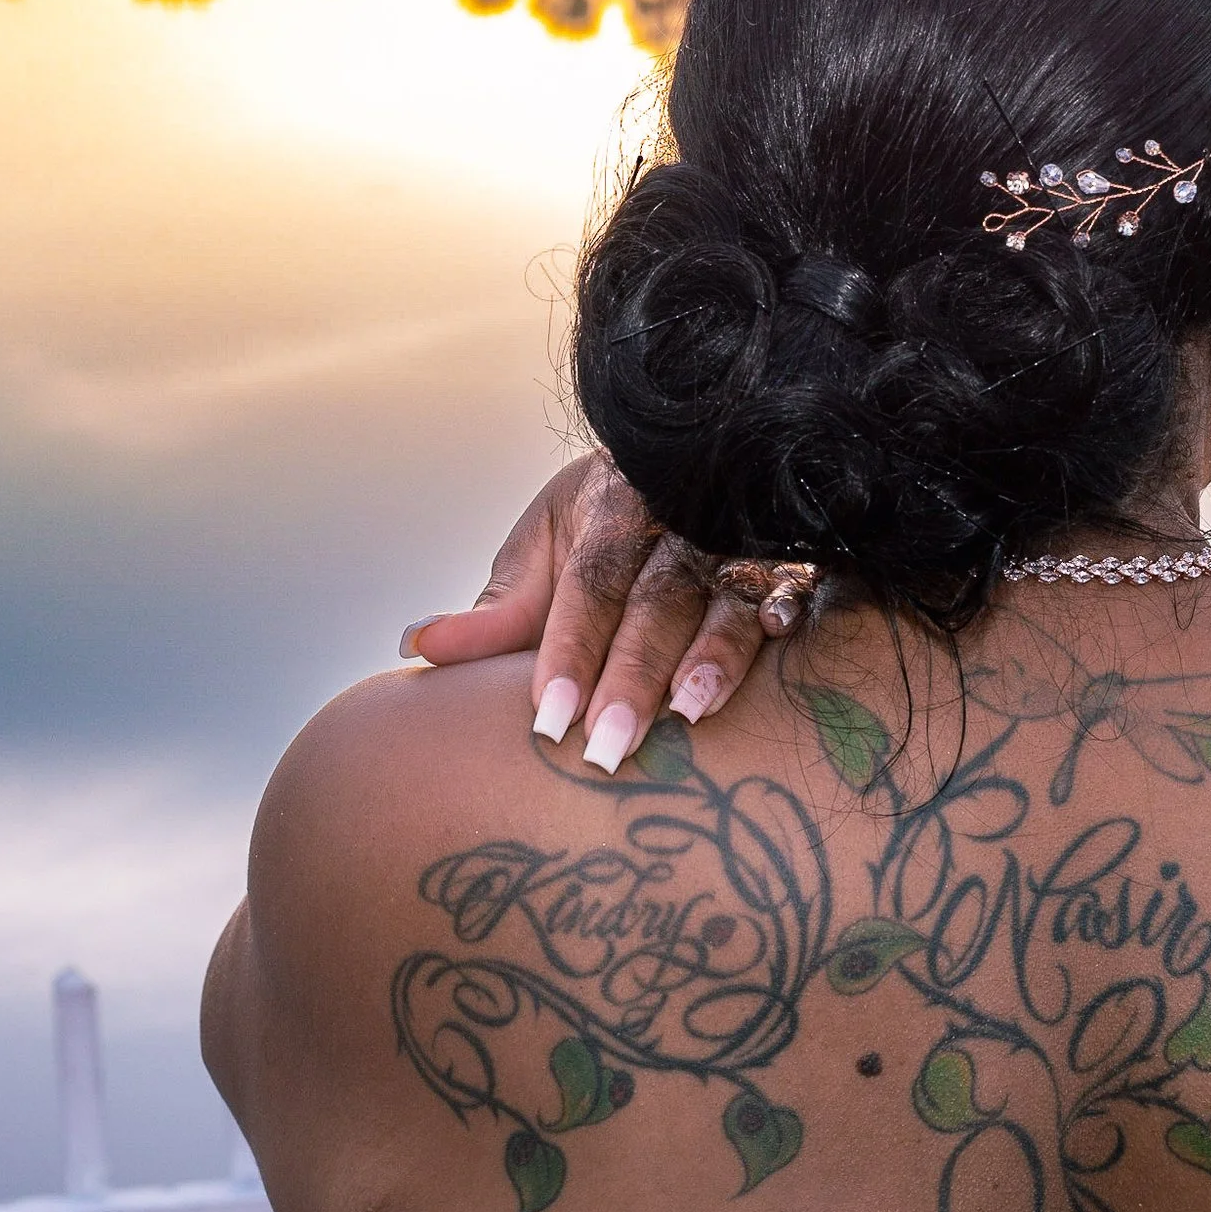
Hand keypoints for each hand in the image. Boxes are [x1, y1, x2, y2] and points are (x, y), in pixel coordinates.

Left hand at [399, 453, 812, 773]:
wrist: (688, 463)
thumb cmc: (604, 529)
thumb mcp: (544, 553)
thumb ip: (496, 612)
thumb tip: (415, 648)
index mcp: (612, 507)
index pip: (590, 583)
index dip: (571, 650)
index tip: (547, 720)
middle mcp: (679, 516)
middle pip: (656, 599)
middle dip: (632, 674)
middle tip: (609, 748)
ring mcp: (739, 538)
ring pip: (726, 597)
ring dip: (711, 656)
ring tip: (689, 714)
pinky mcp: (791, 558)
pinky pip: (795, 583)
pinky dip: (788, 609)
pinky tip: (779, 638)